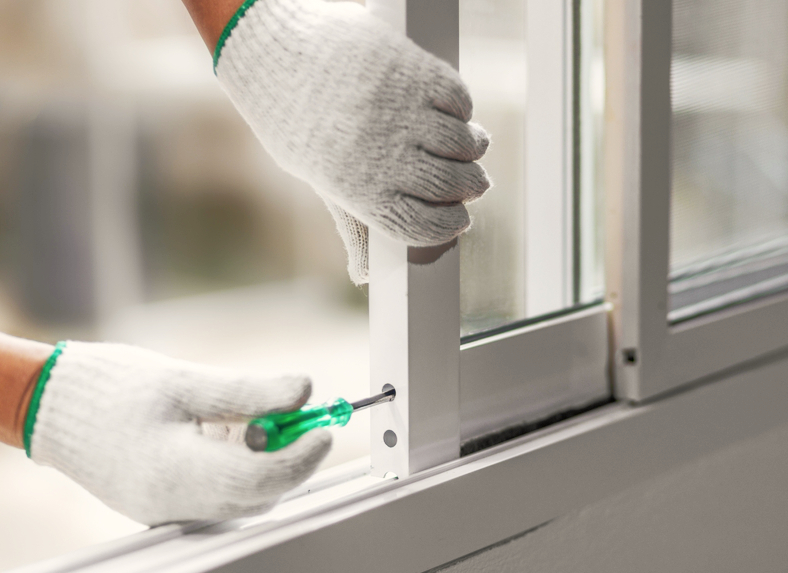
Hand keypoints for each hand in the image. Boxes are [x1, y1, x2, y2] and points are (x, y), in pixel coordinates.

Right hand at [29, 342, 329, 524]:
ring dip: (263, 459)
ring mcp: (169, 510)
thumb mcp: (185, 381)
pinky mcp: (166, 503)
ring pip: (243, 496)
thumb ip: (249, 391)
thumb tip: (303, 391)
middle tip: (298, 415)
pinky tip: (226, 431)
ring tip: (248, 416)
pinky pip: (220, 494)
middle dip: (288, 455)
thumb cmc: (108, 390)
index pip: (262, 480)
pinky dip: (238, 465)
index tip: (324, 428)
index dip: (301, 455)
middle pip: (258, 493)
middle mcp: (175, 504)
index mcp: (176, 474)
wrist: (50, 406)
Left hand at [214, 0, 490, 283]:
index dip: (449, 226)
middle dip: (471, 188)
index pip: (424, 226)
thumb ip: (351, 219)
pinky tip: (455, 113)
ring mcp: (403, 113)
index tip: (459, 220)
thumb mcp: (319, 176)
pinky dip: (464, 110)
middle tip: (475, 183)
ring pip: (464, 144)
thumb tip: (361, 276)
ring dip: (474, 148)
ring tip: (471, 146)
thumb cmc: (296, 119)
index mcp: (360, 191)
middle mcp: (386, 157)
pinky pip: (460, 101)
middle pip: (453, 186)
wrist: (277, 47)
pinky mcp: (415, 73)